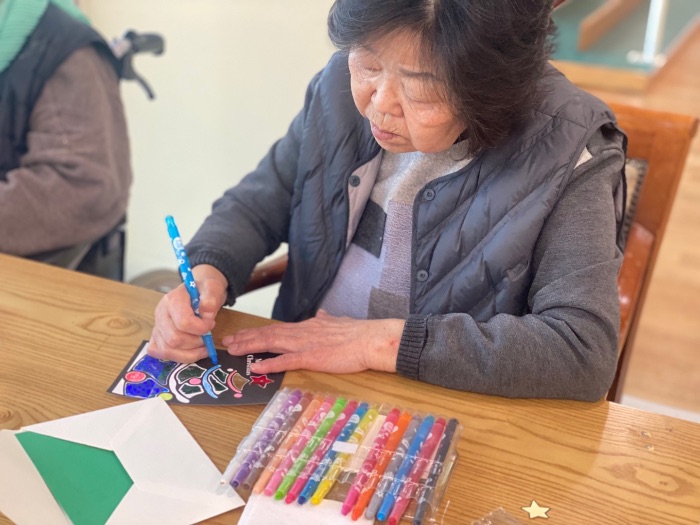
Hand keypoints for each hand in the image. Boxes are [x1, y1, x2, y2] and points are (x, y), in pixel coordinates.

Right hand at [148, 264, 227, 362]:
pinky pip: (160, 353)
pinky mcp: (156, 337)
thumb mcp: (212, 288)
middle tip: (207, 336)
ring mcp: (157, 326)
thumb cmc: (204, 291)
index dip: (200, 328)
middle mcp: (160, 314)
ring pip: (167, 350)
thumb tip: (207, 315)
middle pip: (174, 339)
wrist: (198, 290)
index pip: (183, 322)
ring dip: (189, 353)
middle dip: (195, 343)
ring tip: (202, 346)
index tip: (211, 324)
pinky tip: (190, 351)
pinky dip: (177, 356)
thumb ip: (211, 298)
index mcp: (172, 300)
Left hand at [223, 310, 404, 374]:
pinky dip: (270, 363)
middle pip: (268, 334)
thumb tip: (323, 314)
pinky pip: (286, 361)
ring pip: (271, 343)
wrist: (370, 339)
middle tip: (227, 341)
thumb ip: (327, 320)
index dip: (257, 332)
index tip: (242, 334)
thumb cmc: (358, 334)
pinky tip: (256, 366)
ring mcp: (305, 344)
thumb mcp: (339, 322)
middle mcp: (302, 333)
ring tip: (233, 350)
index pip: (277, 329)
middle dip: (246, 338)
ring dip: (250, 347)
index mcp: (308, 326)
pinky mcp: (312, 357)